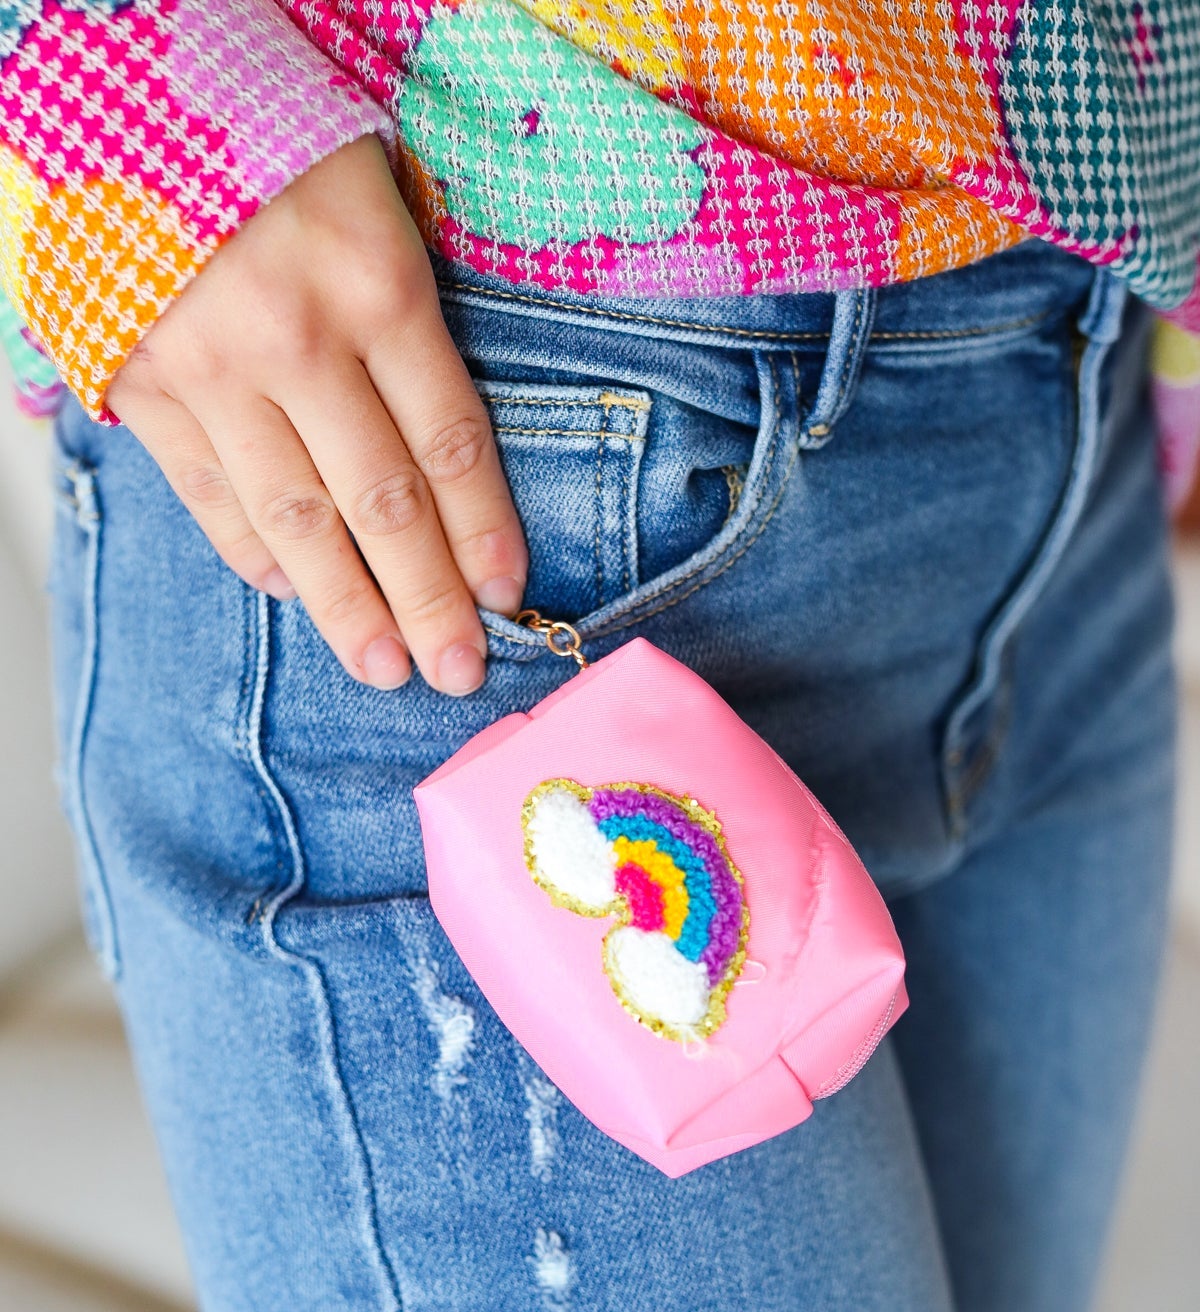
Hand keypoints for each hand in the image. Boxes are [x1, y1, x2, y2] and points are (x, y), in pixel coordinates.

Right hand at [106, 133, 527, 694]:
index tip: (507, 596)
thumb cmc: (275, 139)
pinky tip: (294, 594)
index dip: (483, 531)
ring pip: (295, 521)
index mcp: (375, 284)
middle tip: (457, 671)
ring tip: (385, 667)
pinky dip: (256, 555)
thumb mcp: (378, 198)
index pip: (449, 441)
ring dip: (347, 607)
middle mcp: (295, 339)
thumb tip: (445, 456)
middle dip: (428, 600)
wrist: (121, 88)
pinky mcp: (139, 382)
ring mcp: (210, 370)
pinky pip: (211, 496)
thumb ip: (410, 320)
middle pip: (382, 503)